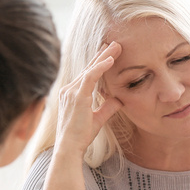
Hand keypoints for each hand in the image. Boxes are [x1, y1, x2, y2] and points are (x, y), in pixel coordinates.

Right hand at [53, 41, 123, 157]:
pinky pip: (90, 77)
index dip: (98, 63)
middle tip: (114, 43)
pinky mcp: (77, 96)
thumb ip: (108, 107)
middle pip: (89, 68)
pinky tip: (110, 60)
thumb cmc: (80, 136)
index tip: (109, 53)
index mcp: (72, 94)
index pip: (88, 74)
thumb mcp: (98, 119)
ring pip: (90, 69)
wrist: (69, 147)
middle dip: (102, 54)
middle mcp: (69, 90)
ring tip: (116, 46)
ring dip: (104, 56)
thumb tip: (119, 100)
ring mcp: (71, 91)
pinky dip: (100, 67)